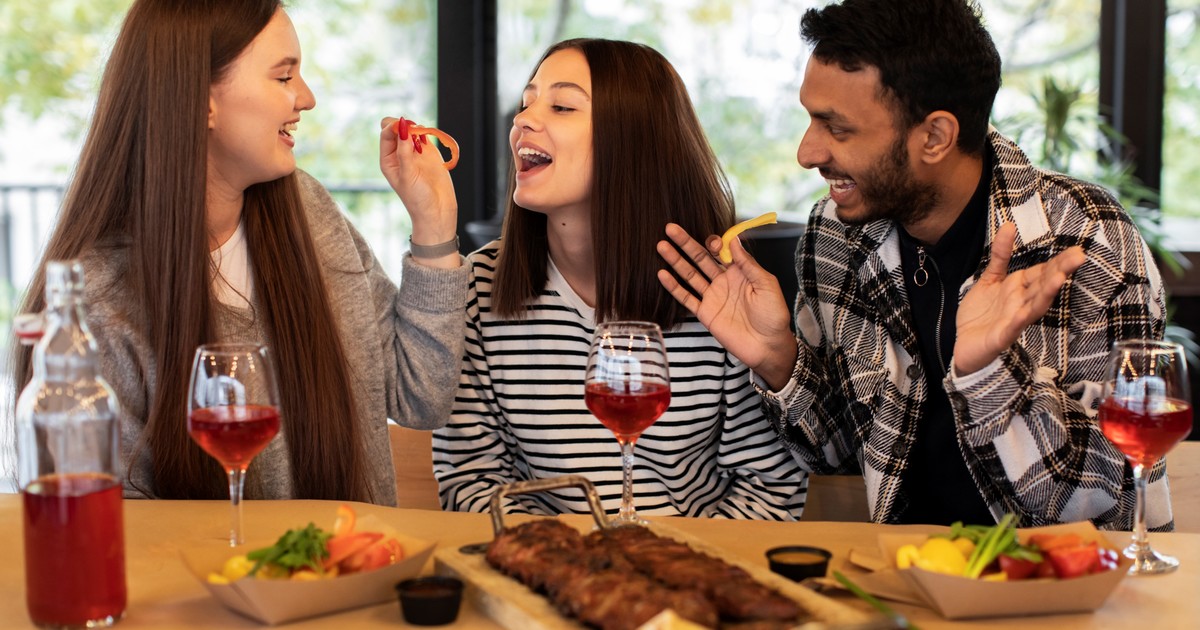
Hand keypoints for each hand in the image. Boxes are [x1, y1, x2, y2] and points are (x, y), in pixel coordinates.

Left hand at [379, 117, 459, 266]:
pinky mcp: (429, 152)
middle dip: (405, 125)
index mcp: (388, 160)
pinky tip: (429, 142)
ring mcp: (414, 152)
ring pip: (411, 129)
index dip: (395, 126)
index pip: (386, 133)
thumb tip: (403, 125)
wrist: (437, 211)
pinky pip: (425, 134)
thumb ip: (405, 150)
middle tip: (415, 131)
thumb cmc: (418, 198)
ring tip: (423, 141)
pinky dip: (427, 132)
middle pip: (396, 127)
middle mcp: (399, 154)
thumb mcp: (408, 174)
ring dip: (416, 129)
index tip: (405, 126)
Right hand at [656, 223, 797, 389]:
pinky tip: (662, 274)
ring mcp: (712, 296)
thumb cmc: (773, 315)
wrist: (768, 346)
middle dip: (685, 243)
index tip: (712, 243)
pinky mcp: (705, 313)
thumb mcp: (766, 284)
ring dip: (675, 260)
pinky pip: (686, 297)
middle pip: (700, 258)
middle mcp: (723, 281)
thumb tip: (734, 240)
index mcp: (739, 272)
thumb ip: (748, 263)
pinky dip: (674, 286)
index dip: (714, 244)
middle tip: (670, 228)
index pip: (721, 251)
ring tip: (661, 246)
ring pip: (690, 274)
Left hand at [954, 222, 1086, 374]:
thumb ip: (1000, 255)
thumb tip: (1009, 225)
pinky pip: (1011, 328)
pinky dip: (1017, 321)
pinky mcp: (1001, 337)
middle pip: (1043, 286)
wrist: (965, 344)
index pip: (1043, 272)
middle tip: (1078, 257)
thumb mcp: (990, 279)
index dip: (1059, 262)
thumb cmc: (982, 313)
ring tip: (1059, 278)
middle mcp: (1021, 303)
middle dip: (1060, 271)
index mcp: (1020, 288)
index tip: (1077, 249)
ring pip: (1034, 306)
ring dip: (1046, 293)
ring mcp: (1013, 321)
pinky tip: (1023, 313)